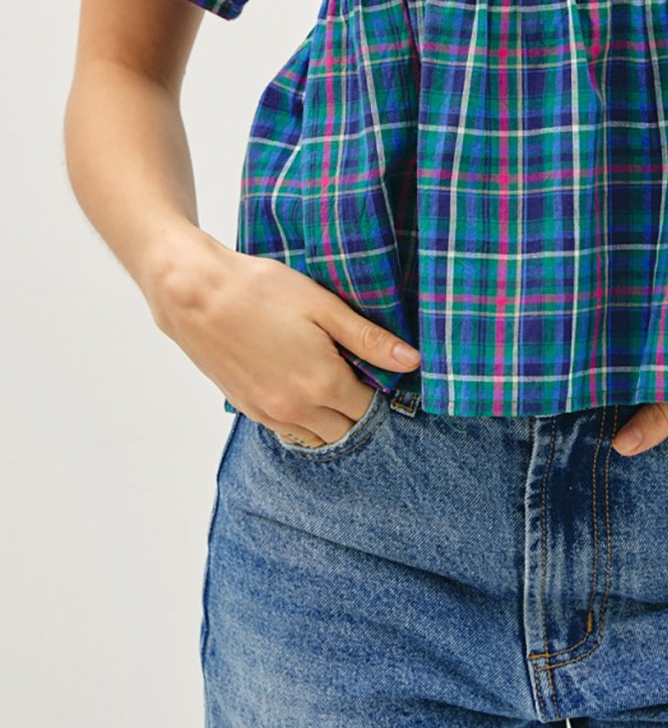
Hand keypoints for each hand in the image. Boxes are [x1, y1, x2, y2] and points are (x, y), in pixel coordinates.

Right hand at [146, 230, 419, 444]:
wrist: (195, 295)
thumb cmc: (260, 291)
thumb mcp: (323, 306)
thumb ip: (369, 339)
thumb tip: (412, 362)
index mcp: (322, 384)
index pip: (369, 409)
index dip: (382, 393)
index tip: (384, 373)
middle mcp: (296, 409)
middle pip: (345, 430)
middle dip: (359, 410)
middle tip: (361, 377)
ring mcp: (268, 413)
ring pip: (316, 436)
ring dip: (332, 420)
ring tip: (334, 383)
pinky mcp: (247, 408)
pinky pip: (288, 431)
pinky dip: (304, 420)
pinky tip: (303, 388)